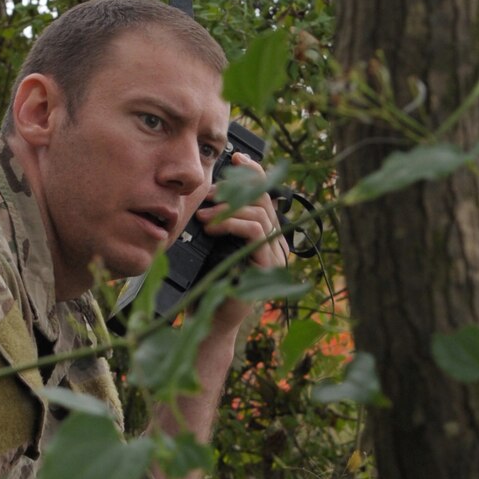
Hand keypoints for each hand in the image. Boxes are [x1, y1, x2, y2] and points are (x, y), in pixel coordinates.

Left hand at [196, 149, 289, 336]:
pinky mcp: (267, 266)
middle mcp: (274, 242)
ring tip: (204, 217)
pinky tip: (214, 228)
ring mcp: (274, 255)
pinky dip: (234, 224)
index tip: (237, 157)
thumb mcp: (211, 246)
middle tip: (210, 191)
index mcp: (264, 235)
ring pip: (260, 214)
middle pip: (264, 200)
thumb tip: (209, 193)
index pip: (265, 195)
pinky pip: (256, 232)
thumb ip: (218, 222)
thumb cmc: (208, 286)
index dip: (254, 172)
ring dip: (229, 209)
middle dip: (238, 189)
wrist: (209, 322)